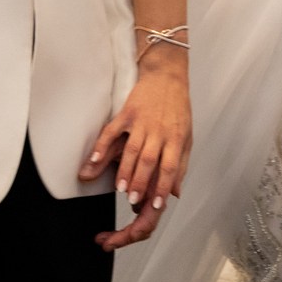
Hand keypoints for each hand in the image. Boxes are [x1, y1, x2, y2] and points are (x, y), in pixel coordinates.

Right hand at [79, 61, 190, 251]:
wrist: (167, 76)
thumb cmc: (178, 108)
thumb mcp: (187, 136)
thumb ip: (181, 164)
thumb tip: (175, 193)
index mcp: (176, 138)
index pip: (170, 167)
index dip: (162, 187)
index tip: (154, 205)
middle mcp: (159, 131)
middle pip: (149, 160)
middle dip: (140, 182)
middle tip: (131, 200)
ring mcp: (142, 121)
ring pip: (132, 149)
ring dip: (125, 169)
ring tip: (119, 187)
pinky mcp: (127, 112)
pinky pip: (112, 131)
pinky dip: (102, 146)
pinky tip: (95, 160)